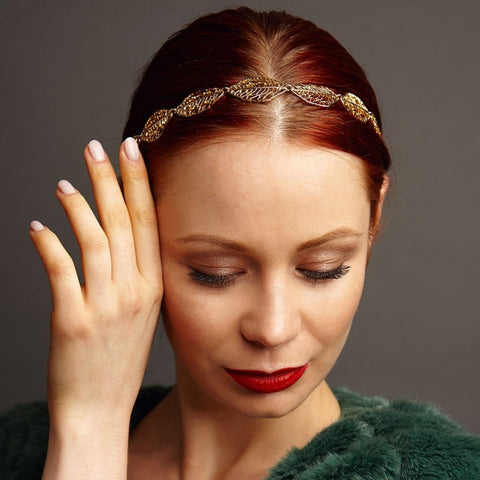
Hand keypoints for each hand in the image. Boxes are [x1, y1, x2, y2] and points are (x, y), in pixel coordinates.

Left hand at [30, 138, 161, 425]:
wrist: (100, 409)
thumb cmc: (119, 360)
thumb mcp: (143, 315)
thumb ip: (137, 276)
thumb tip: (120, 238)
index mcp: (154, 287)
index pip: (148, 224)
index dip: (139, 184)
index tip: (132, 152)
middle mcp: (135, 292)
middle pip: (122, 223)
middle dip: (111, 180)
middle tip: (97, 148)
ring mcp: (106, 306)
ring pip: (95, 240)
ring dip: (79, 206)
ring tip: (64, 185)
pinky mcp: (74, 320)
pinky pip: (61, 271)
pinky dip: (48, 244)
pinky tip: (37, 227)